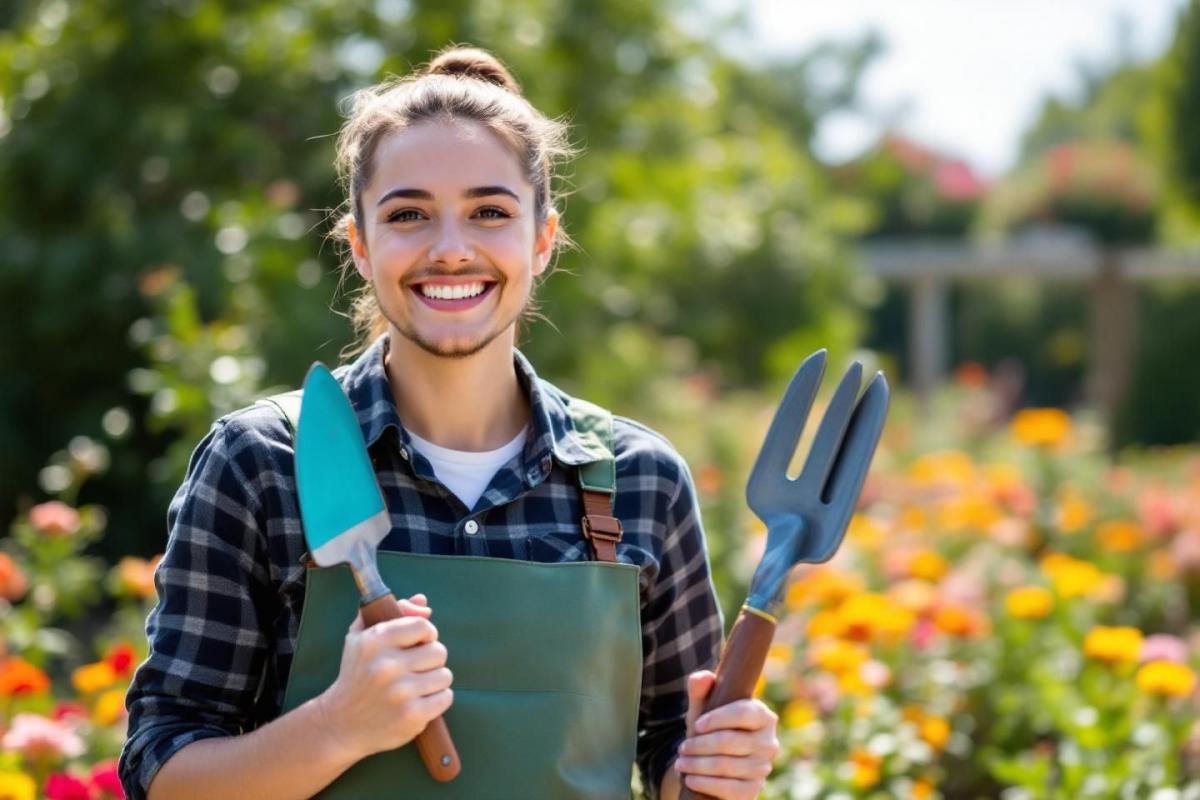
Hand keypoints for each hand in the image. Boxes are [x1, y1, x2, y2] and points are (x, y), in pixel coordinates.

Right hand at [317, 594, 453, 762]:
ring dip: (435, 680)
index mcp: (375, 641)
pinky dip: (438, 699)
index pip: (423, 626)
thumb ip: (392, 613)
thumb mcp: (361, 638)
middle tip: (416, 668)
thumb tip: (422, 602)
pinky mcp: (412, 716)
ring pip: (444, 675)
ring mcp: (400, 692)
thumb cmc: (356, 675)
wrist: (341, 724)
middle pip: (439, 651)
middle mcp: (387, 666)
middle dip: (431, 659)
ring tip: (417, 686)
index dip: (427, 634)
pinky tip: (420, 701)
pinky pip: (445, 697)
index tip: (420, 643)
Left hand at [671, 670, 779, 798]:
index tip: (696, 725)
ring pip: (726, 766)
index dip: (717, 719)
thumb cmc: (709, 729)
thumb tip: (703, 677)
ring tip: (680, 763)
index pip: (742, 713)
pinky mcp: (755, 789)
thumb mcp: (702, 708)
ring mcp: (764, 767)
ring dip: (698, 765)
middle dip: (700, 745)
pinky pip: (730, 789)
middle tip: (681, 748)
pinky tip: (691, 779)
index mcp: (762, 715)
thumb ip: (700, 690)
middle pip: (730, 741)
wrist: (712, 762)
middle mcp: (769, 741)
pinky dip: (706, 783)